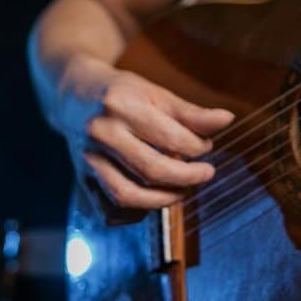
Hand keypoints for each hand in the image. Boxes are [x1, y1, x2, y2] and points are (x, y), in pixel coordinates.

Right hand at [52, 55, 234, 209]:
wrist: (73, 92)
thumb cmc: (122, 91)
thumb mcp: (155, 93)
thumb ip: (190, 112)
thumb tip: (227, 120)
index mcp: (121, 106)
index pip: (170, 138)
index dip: (197, 147)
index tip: (207, 146)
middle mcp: (101, 132)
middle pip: (151, 169)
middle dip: (187, 177)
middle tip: (206, 173)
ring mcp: (88, 156)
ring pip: (128, 194)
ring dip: (163, 199)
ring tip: (183, 191)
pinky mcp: (82, 174)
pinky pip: (110, 204)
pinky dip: (136, 209)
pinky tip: (155, 199)